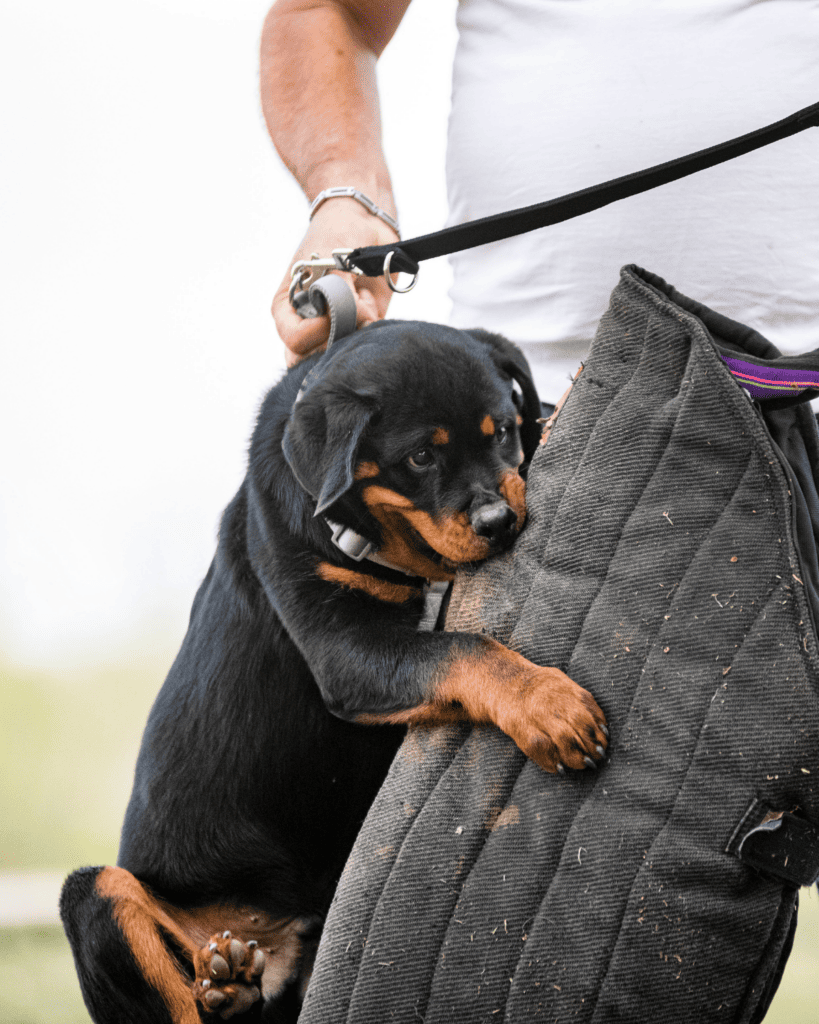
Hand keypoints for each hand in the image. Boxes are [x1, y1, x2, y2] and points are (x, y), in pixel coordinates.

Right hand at [273, 199, 400, 366]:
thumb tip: (357, 319)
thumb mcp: (330, 259)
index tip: (333, 311)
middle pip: (312, 359)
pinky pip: (365, 343)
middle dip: (334, 344)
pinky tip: (370, 302)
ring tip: (361, 304)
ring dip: (355, 337)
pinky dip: (372, 330)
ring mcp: (334, 330)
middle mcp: (307, 325)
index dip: (316, 332)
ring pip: (339, 357)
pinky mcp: (360, 328)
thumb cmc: (336, 234)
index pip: (294, 341)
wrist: (364, 223)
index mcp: (287, 310)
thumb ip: (338, 292)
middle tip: (350, 318)